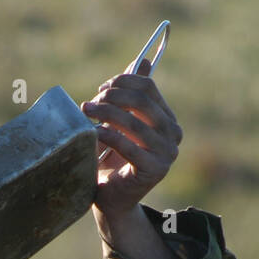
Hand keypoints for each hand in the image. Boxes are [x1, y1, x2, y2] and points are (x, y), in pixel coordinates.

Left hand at [80, 59, 183, 219]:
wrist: (112, 199)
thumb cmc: (113, 160)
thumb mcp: (121, 123)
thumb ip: (130, 96)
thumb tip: (144, 60)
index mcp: (167, 119)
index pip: (148, 88)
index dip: (122, 83)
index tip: (101, 90)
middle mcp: (173, 135)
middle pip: (142, 102)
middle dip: (112, 97)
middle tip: (90, 104)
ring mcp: (167, 153)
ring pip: (134, 122)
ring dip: (105, 114)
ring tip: (86, 113)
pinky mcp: (155, 170)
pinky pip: (129, 146)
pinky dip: (108, 136)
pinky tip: (93, 134)